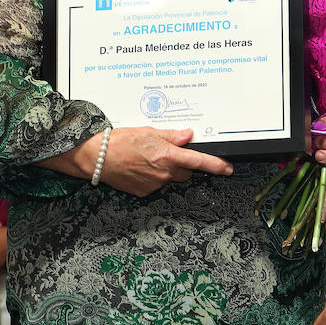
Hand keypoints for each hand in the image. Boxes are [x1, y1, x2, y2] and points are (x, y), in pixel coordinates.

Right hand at [97, 127, 233, 196]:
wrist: (98, 157)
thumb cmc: (120, 142)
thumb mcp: (149, 132)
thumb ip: (172, 136)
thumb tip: (188, 136)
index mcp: (168, 156)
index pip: (199, 162)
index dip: (216, 165)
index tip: (227, 168)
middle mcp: (164, 173)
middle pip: (186, 171)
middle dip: (183, 164)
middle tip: (168, 153)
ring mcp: (154, 185)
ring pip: (171, 178)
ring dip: (167, 170)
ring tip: (149, 159)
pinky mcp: (145, 192)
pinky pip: (157, 185)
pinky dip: (153, 177)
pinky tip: (141, 168)